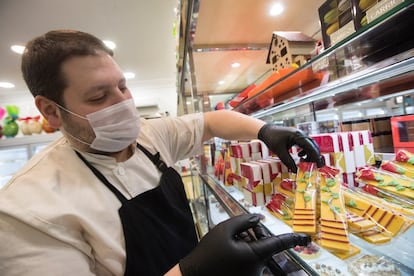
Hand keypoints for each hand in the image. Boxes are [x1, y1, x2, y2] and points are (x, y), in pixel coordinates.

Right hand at [179, 214, 310, 275]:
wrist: (193, 275)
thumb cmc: (208, 253)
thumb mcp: (224, 230)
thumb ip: (244, 221)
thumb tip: (259, 218)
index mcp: (255, 255)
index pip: (279, 244)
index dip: (294, 239)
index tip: (307, 238)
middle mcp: (258, 269)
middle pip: (263, 246)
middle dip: (253, 236)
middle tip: (236, 233)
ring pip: (256, 255)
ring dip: (247, 246)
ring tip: (227, 246)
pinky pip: (250, 263)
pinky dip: (243, 255)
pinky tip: (228, 254)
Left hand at [258, 124, 323, 172]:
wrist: (265, 131)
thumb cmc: (271, 139)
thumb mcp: (279, 152)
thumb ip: (288, 161)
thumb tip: (296, 171)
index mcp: (298, 136)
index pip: (311, 147)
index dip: (316, 157)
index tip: (319, 166)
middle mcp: (301, 134)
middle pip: (313, 146)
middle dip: (314, 157)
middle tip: (314, 167)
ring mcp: (299, 135)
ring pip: (310, 146)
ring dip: (310, 154)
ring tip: (303, 162)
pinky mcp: (297, 137)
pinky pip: (306, 144)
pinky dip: (305, 151)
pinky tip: (300, 156)